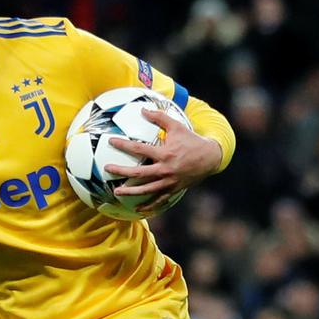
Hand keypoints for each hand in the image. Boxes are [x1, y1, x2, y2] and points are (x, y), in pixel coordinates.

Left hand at [108, 107, 222, 207]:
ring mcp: (169, 182)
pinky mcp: (173, 190)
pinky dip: (148, 205)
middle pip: (138, 173)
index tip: (111, 141)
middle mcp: (165, 169)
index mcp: (165, 153)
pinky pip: (159, 200)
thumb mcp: (177, 126)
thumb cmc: (191, 140)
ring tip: (116, 192)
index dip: (124, 144)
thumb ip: (160, 118)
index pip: (139, 149)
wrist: (210, 158)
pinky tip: (137, 209)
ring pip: (146, 189)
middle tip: (107, 169)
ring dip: (130, 192)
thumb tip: (143, 109)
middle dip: (121, 171)